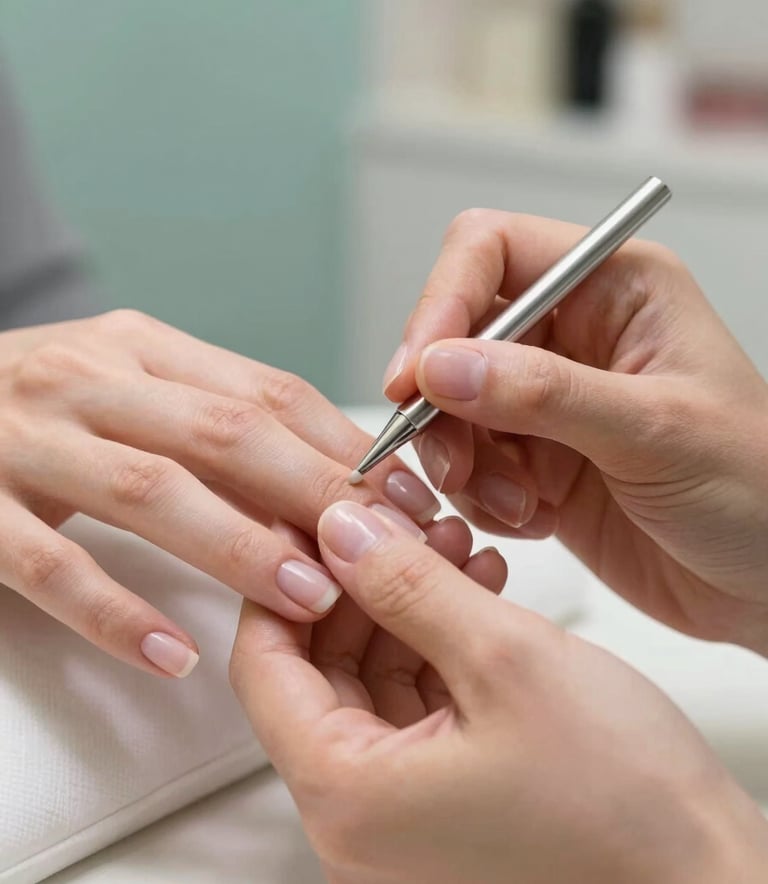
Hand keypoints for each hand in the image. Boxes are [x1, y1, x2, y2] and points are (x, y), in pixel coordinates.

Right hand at [0, 310, 446, 676]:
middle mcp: (90, 380)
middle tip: (386, 551)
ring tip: (307, 598)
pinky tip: (174, 654)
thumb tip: (330, 472)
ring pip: (149, 490)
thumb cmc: (46, 399)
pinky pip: (49, 566)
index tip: (409, 500)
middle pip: (224, 433)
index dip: (345, 447)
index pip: (268, 392)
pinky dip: (116, 612)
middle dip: (313, 493)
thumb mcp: (130, 381)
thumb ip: (216, 416)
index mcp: (143, 347)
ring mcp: (26, 441)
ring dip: (237, 547)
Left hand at [231, 502, 767, 883]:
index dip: (284, 576)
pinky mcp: (443, 796)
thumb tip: (340, 528)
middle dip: (360, 580)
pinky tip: (476, 588)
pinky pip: (413, 700)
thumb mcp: (505, 659)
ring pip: (369, 676)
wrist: (705, 875)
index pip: (262, 664)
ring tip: (454, 545)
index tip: (315, 515)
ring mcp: (401, 810)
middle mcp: (359, 816)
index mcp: (348, 795)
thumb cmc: (623, 800)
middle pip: (316, 667)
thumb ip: (408, 585)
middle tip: (400, 519)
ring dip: (405, 602)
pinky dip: (436, 640)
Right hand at [382, 211, 767, 654]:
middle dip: (444, 404)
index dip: (442, 305)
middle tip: (455, 462)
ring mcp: (548, 402)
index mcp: (614, 288)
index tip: (417, 375)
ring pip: (451, 408)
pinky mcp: (535, 462)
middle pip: (454, 336)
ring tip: (517, 505)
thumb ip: (544, 394)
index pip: (490, 252)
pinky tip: (534, 521)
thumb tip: (441, 366)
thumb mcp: (656, 430)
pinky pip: (469, 465)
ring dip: (464, 462)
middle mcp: (573, 336)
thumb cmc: (759, 489)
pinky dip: (482, 499)